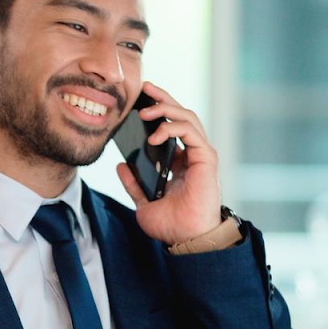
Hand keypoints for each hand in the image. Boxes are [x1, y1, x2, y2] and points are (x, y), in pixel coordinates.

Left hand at [115, 81, 222, 244]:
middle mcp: (192, 154)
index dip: (157, 110)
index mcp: (180, 162)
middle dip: (162, 98)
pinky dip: (171, 127)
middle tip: (144, 89)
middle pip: (180, 115)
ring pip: (187, 117)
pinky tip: (154, 135)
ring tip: (144, 111)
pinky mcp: (206, 157)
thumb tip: (121, 166)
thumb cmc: (172, 224)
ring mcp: (201, 154)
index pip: (170, 126)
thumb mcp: (144, 202)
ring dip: (165, 108)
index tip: (138, 102)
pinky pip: (190, 131)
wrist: (187, 239)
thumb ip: (134, 184)